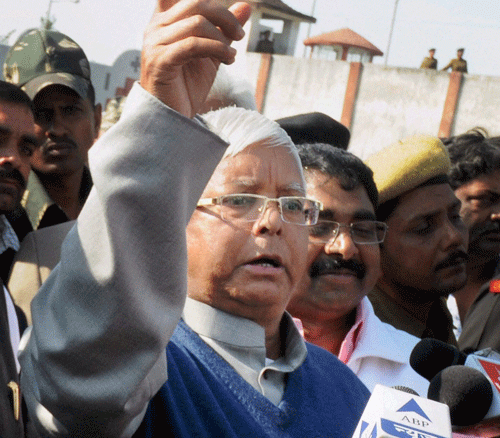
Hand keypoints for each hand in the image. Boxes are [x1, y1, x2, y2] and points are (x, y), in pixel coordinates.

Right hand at [141, 0, 250, 117]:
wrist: (174, 117)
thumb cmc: (187, 86)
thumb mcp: (212, 53)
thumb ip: (224, 29)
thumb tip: (246, 5)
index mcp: (165, 21)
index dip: (213, 4)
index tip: (233, 23)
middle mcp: (156, 27)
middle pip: (197, 4)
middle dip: (225, 17)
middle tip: (240, 35)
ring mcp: (155, 43)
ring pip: (197, 24)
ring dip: (222, 39)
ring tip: (231, 57)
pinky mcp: (159, 60)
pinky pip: (193, 45)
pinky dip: (216, 49)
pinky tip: (228, 60)